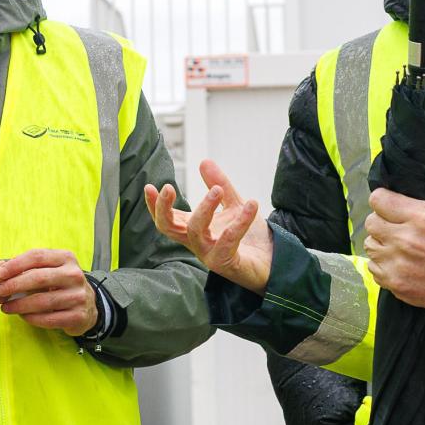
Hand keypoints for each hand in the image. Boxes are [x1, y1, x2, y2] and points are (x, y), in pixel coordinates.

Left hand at [0, 249, 96, 335]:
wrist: (89, 306)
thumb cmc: (60, 284)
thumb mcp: (49, 269)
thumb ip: (26, 266)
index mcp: (66, 258)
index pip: (37, 256)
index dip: (16, 264)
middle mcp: (74, 275)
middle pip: (39, 278)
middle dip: (14, 285)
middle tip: (0, 292)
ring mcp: (78, 296)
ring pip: (43, 301)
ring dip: (20, 305)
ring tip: (6, 307)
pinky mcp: (78, 316)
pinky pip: (49, 318)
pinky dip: (32, 318)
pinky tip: (22, 316)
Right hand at [144, 159, 271, 293]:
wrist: (274, 262)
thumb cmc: (250, 238)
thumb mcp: (234, 205)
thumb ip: (219, 185)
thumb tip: (204, 161)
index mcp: (193, 230)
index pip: (166, 218)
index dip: (155, 205)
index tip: (150, 187)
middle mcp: (196, 243)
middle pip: (168, 228)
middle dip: (164, 208)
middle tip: (168, 187)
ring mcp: (209, 254)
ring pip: (195, 231)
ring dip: (205, 208)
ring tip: (218, 190)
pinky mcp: (226, 263)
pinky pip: (228, 241)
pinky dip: (239, 222)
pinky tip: (251, 205)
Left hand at [363, 189, 424, 310]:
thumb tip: (411, 184)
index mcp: (419, 218)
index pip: (378, 199)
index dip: (383, 201)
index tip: (389, 206)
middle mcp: (404, 240)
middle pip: (371, 222)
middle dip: (382, 223)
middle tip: (396, 229)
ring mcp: (398, 263)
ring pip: (370, 245)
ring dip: (382, 245)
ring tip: (399, 248)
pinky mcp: (396, 283)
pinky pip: (374, 268)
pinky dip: (384, 266)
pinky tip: (400, 264)